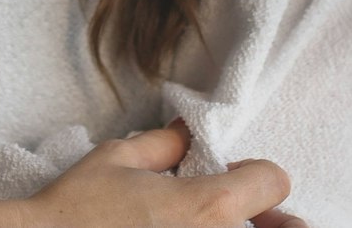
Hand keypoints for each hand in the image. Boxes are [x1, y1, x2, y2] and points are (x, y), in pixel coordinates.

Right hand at [20, 123, 307, 227]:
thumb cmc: (78, 209)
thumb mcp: (118, 157)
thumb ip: (164, 143)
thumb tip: (186, 132)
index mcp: (206, 206)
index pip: (273, 182)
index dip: (257, 173)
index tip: (236, 175)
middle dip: (272, 220)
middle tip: (251, 216)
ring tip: (211, 226)